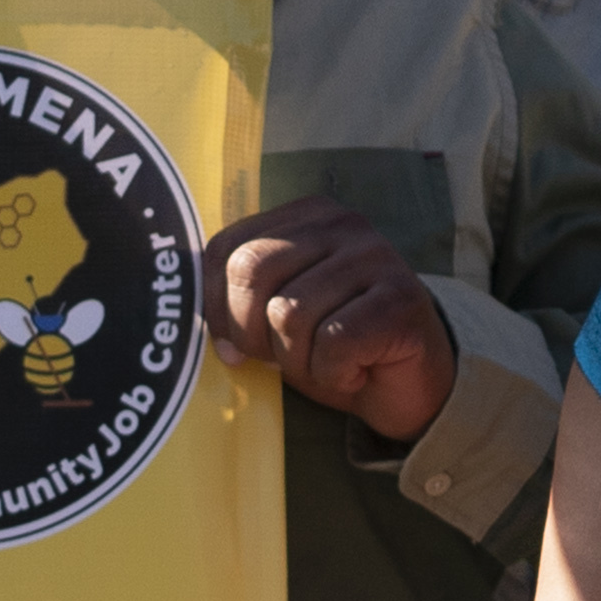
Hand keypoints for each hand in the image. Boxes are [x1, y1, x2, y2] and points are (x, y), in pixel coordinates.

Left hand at [200, 196, 458, 443]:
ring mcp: (378, 257)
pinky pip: (334, 343)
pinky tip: (355, 371)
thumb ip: (238, 297)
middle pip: (251, 271)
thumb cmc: (334, 347)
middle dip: (249, 332)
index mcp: (307, 216)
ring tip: (326, 362)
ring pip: (289, 314)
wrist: (410, 383)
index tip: (234, 342)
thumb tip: (189, 314)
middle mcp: (344, 224)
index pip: (225, 249)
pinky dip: (334, 374)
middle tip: (278, 357)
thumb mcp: (276, 315)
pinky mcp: (402, 300)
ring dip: (299, 360)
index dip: (214, 306)